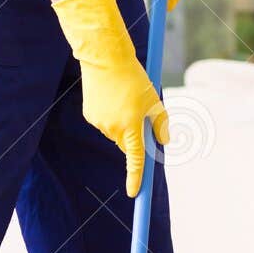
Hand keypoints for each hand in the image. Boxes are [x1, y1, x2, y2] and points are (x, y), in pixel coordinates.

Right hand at [53, 0, 168, 196]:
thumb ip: (160, 124)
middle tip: (142, 114)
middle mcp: (113, 128)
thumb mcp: (154, 100)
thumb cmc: (134, 78)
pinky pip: (105, 122)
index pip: (135, 160)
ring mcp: (98, 122)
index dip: (136, 178)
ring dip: (123, 123)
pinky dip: (111, 115)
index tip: (135, 194)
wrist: (105, 58)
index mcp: (131, 126)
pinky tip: (112, 96)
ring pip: (116, 132)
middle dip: (135, 137)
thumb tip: (164, 142)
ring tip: (125, 98)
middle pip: (127, 145)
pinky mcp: (89, 114)